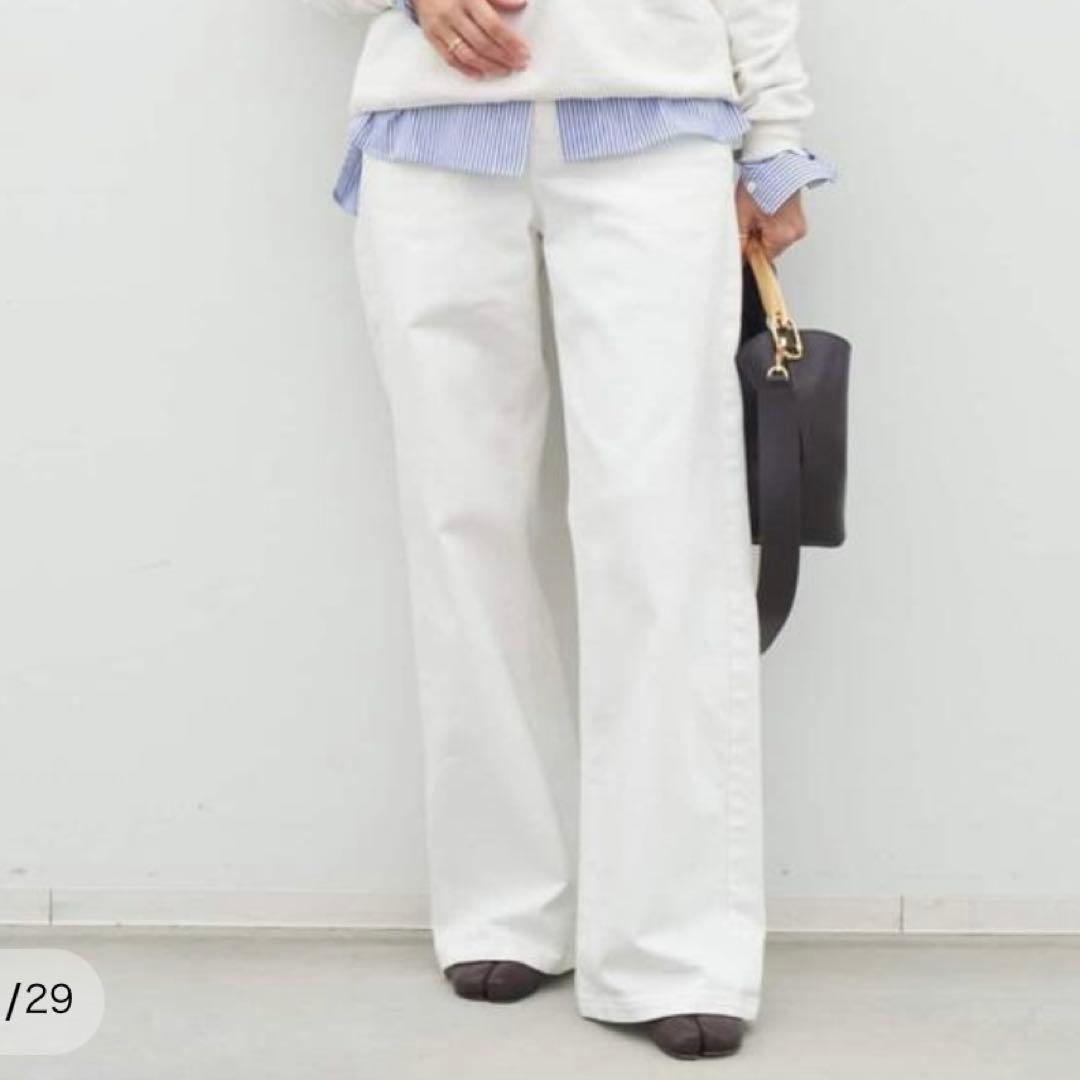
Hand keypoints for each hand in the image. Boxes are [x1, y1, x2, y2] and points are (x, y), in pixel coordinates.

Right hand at [412, 0, 530, 79]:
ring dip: (488, 66)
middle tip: (518, 65)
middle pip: (482, 43)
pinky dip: (466, 70)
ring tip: (504, 71)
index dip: (510, 42)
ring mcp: (440, 27)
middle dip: (503, 57)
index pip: (493, 26)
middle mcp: (453, 13)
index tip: (523, 52)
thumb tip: (521, 4)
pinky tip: (481, 74)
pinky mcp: (431, 36)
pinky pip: (450, 58)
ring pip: (467, 54)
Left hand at [736, 183, 806, 260]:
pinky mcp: (798, 219)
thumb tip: (738, 259)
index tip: (743, 239)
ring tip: (759, 211)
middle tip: (750, 219)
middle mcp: (795, 233)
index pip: (762, 259)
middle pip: (769, 250)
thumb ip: (739, 242)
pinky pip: (780, 231)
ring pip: (774, 241)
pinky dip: (771, 225)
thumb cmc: (760, 181)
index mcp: (783, 235)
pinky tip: (767, 210)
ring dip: (763, 232)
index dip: (749, 251)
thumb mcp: (742, 216)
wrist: (775, 160)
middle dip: (756, 239)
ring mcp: (799, 226)